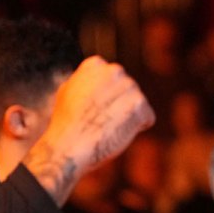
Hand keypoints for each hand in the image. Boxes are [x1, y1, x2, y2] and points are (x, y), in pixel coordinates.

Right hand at [24, 56, 154, 204]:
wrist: (68, 146)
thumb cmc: (66, 125)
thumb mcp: (68, 93)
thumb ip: (86, 82)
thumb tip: (99, 76)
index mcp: (96, 65)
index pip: (113, 78)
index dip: (107, 97)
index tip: (94, 109)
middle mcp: (113, 71)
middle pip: (128, 91)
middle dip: (120, 106)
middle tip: (101, 121)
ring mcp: (127, 85)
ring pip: (138, 105)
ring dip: (129, 118)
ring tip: (108, 127)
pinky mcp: (138, 103)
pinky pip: (147, 118)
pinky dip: (137, 127)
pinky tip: (119, 133)